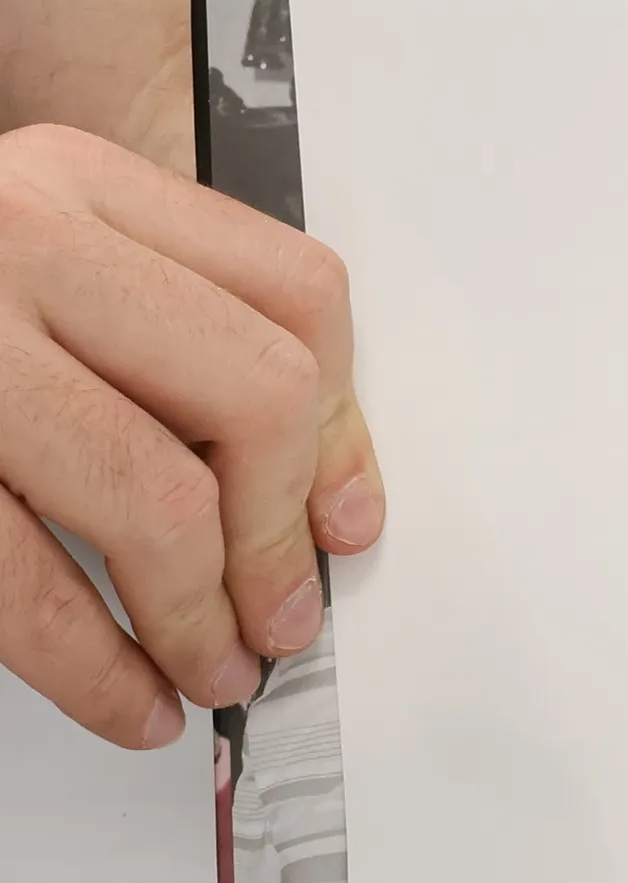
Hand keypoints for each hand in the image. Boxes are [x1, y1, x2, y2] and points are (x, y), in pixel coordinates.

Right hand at [0, 124, 383, 745]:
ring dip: (199, 620)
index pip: (297, 298)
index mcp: (78, 184)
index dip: (339, 433)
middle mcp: (18, 237)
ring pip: (155, 497)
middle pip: (254, 396)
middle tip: (279, 617)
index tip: (340, 524)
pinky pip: (22, 582)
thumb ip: (183, 349)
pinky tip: (125, 698)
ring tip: (210, 670)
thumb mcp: (50, 272)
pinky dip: (94, 668)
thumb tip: (332, 505)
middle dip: (277, 538)